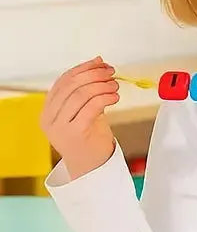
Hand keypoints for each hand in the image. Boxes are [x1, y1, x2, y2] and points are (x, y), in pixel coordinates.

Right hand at [41, 55, 119, 179]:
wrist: (91, 169)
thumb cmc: (89, 139)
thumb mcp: (84, 112)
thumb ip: (87, 91)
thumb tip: (99, 62)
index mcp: (48, 111)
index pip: (63, 82)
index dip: (82, 69)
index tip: (100, 63)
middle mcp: (50, 118)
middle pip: (71, 86)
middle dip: (93, 75)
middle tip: (110, 73)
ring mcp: (61, 127)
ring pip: (81, 95)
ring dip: (101, 86)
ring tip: (115, 85)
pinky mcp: (76, 133)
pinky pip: (91, 108)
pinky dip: (104, 98)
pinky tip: (115, 97)